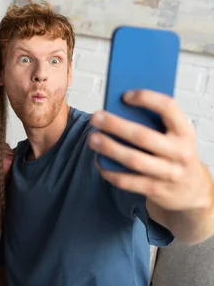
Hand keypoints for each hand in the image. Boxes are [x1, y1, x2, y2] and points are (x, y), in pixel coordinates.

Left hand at [89, 90, 213, 212]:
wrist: (192, 190)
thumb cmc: (174, 152)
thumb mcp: (174, 135)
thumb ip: (155, 122)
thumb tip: (118, 107)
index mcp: (185, 131)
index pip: (168, 107)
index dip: (146, 98)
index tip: (125, 95)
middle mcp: (180, 152)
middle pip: (143, 136)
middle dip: (115, 125)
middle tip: (96, 117)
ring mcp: (169, 174)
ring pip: (133, 160)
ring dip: (109, 148)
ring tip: (93, 138)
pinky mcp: (156, 190)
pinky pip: (128, 181)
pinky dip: (110, 171)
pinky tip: (99, 161)